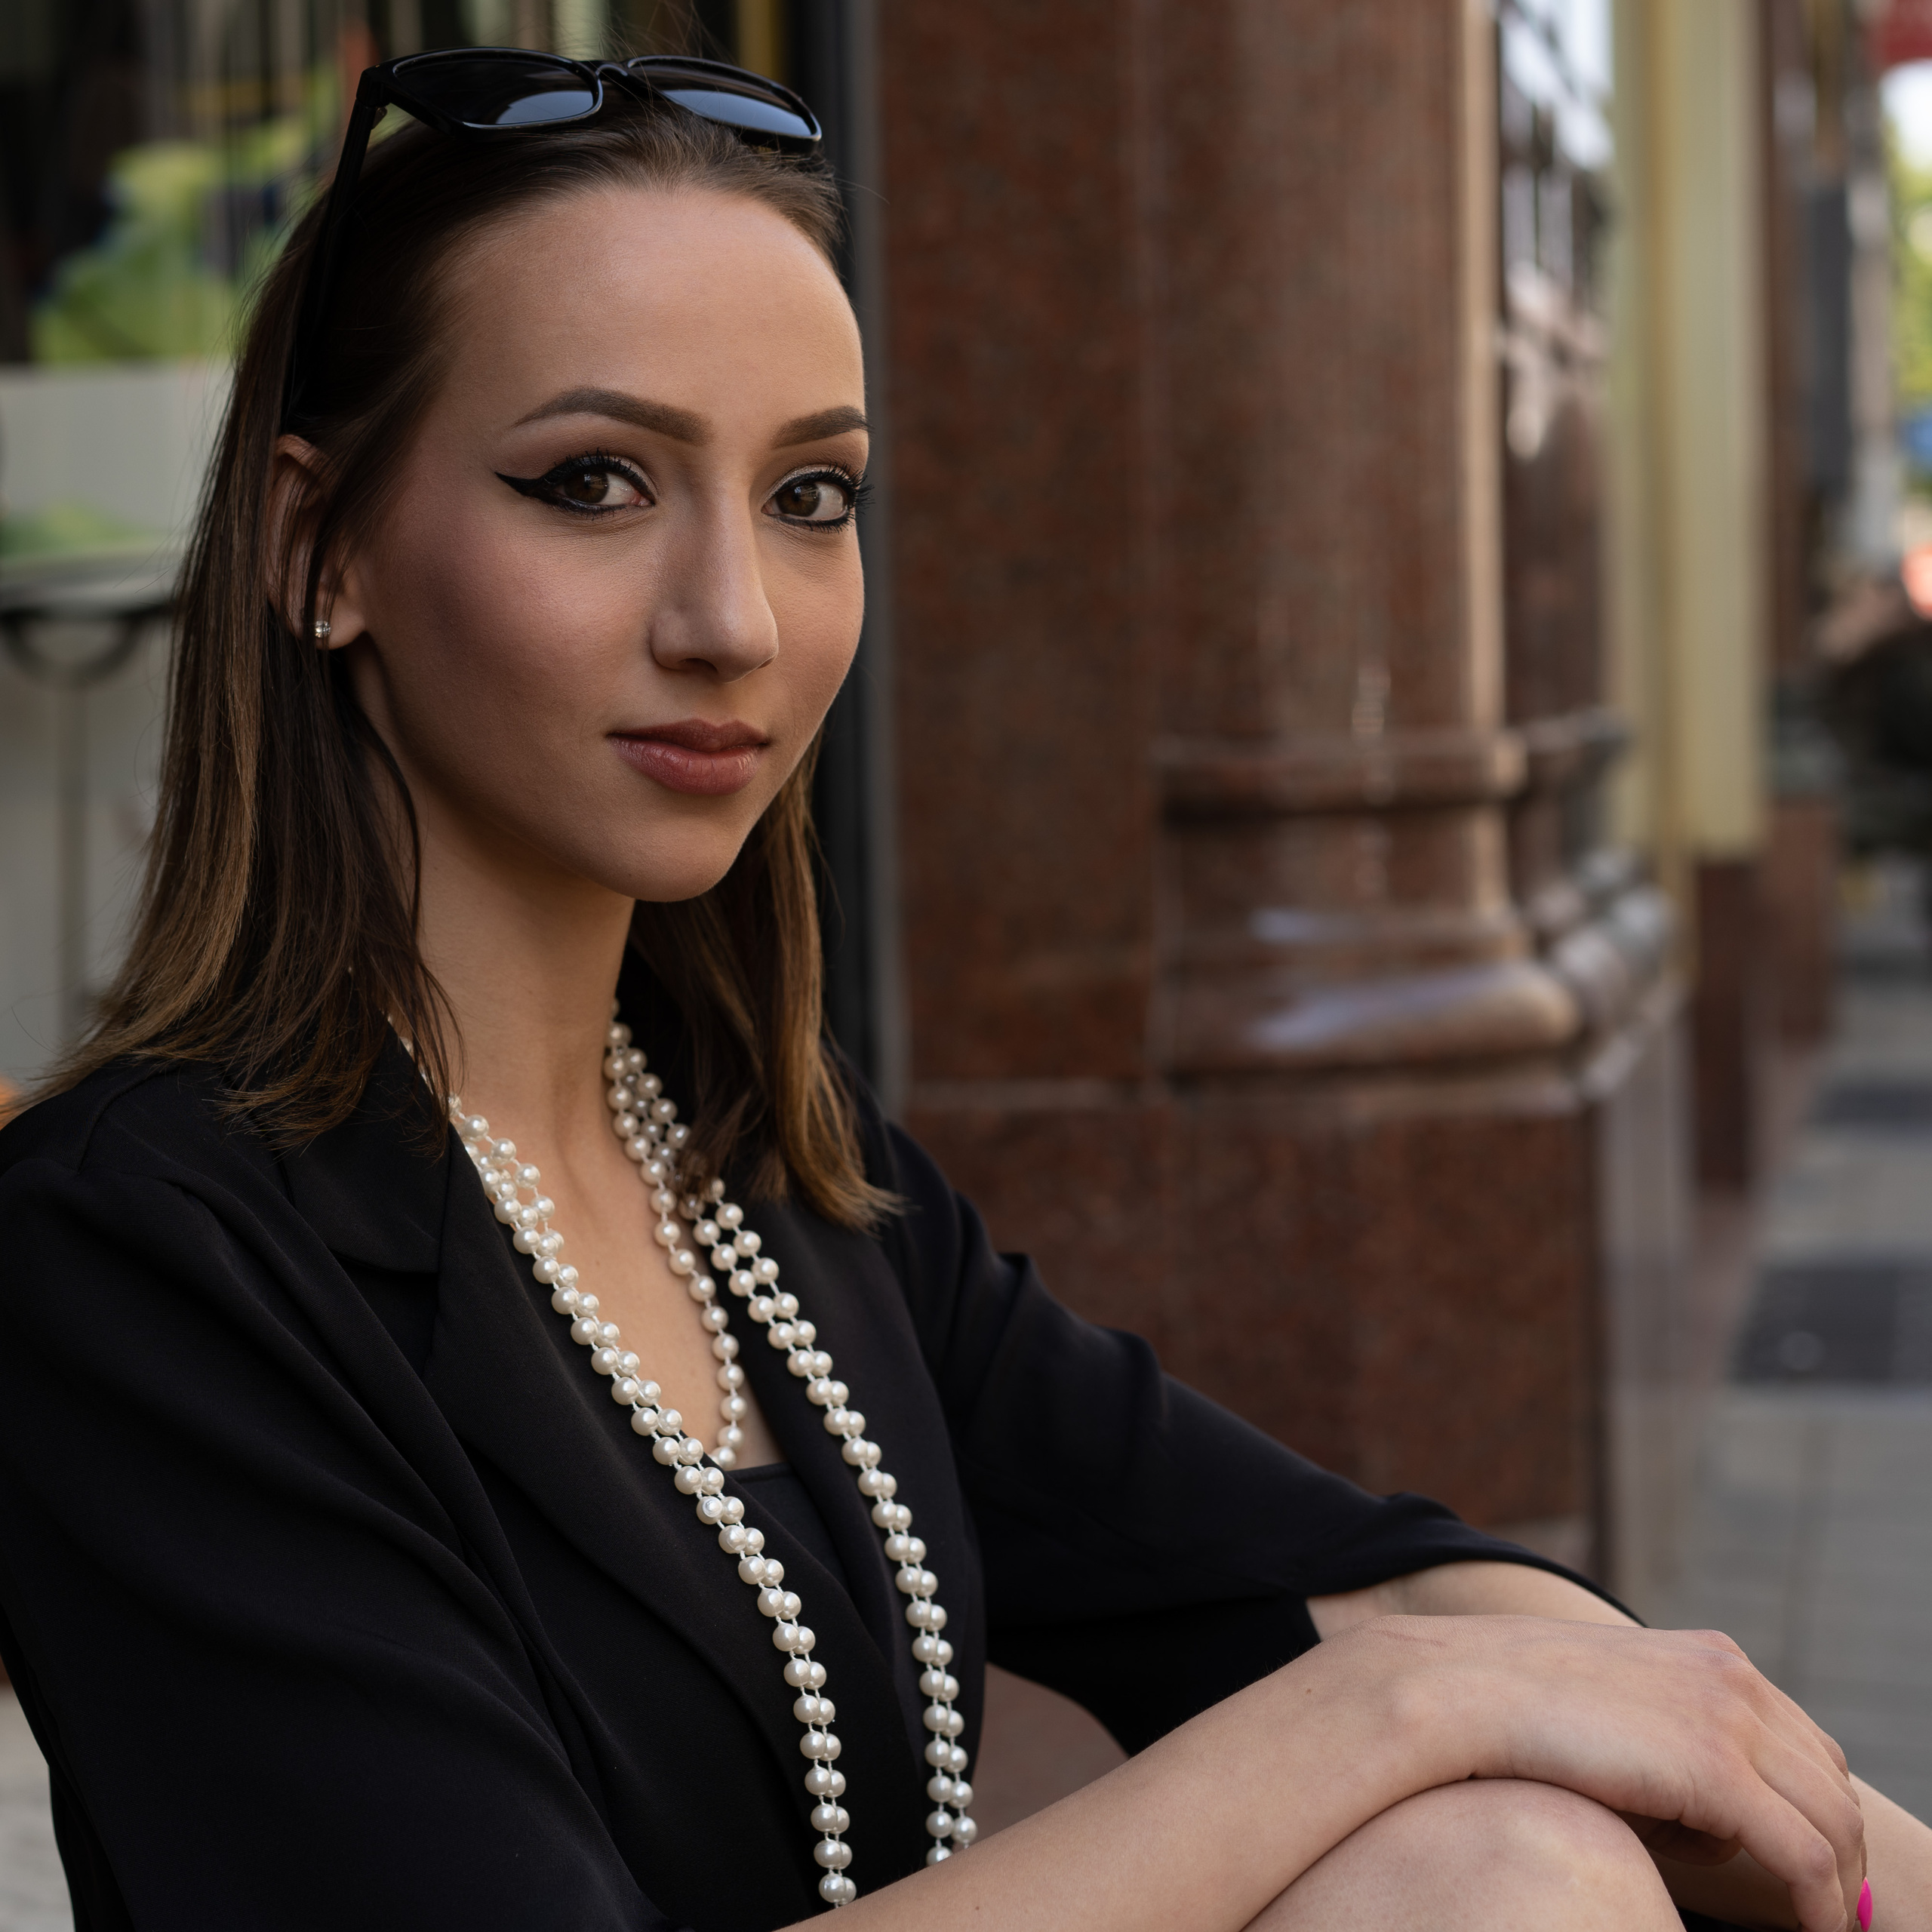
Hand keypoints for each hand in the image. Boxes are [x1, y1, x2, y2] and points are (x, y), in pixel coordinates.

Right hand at [1336, 1615, 1866, 1931]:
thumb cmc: (1516, 1713)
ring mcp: (1727, 1718)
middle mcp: (1733, 1677)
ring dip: (1833, 1884)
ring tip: (1812, 1927)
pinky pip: (1807, 1858)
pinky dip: (1820, 1905)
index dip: (1818, 1812)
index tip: (1811, 1868)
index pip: (1806, 1745)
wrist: (1456, 1689)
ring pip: (1834, 1823)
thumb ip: (1666, 1740)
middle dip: (1837, 1851)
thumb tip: (1706, 1822)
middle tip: (1821, 1911)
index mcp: (1712, 1657)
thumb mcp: (1614, 1710)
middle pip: (1830, 1783)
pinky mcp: (1716, 1770)